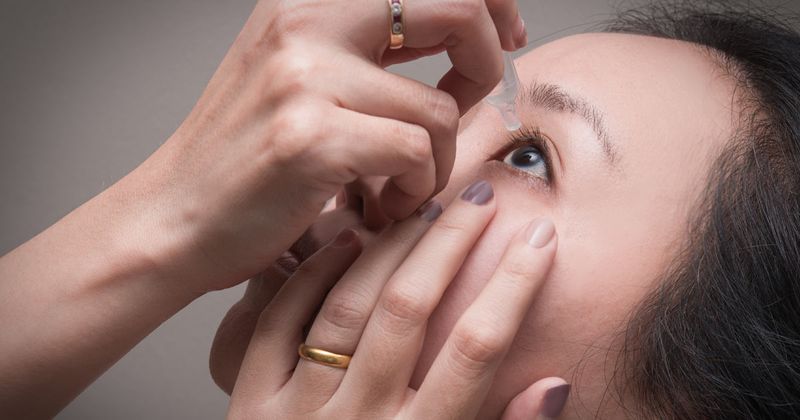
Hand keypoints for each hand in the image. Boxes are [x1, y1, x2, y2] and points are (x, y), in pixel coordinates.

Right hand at [132, 0, 527, 291]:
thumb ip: (374, 47)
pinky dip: (416, 187)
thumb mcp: (302, 74)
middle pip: (455, 7)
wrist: (176, 217)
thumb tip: (468, 30)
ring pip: (440, 108)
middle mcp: (303, 18)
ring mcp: (305, 74)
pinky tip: (382, 203)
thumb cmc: (247, 157)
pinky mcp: (311, 135)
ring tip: (402, 184)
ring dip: (437, 159)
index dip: (488, 0)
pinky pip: (416, 153)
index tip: (505, 35)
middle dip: (485, 62)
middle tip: (473, 103)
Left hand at [225, 180, 562, 418]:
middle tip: (479, 198)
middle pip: (410, 309)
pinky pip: (279, 322)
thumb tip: (553, 386)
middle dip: (452, 243)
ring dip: (390, 247)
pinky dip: (312, 274)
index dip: (513, 286)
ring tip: (424, 210)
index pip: (476, 350)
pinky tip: (345, 240)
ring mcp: (297, 411)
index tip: (539, 239)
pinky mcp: (250, 403)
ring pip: (349, 305)